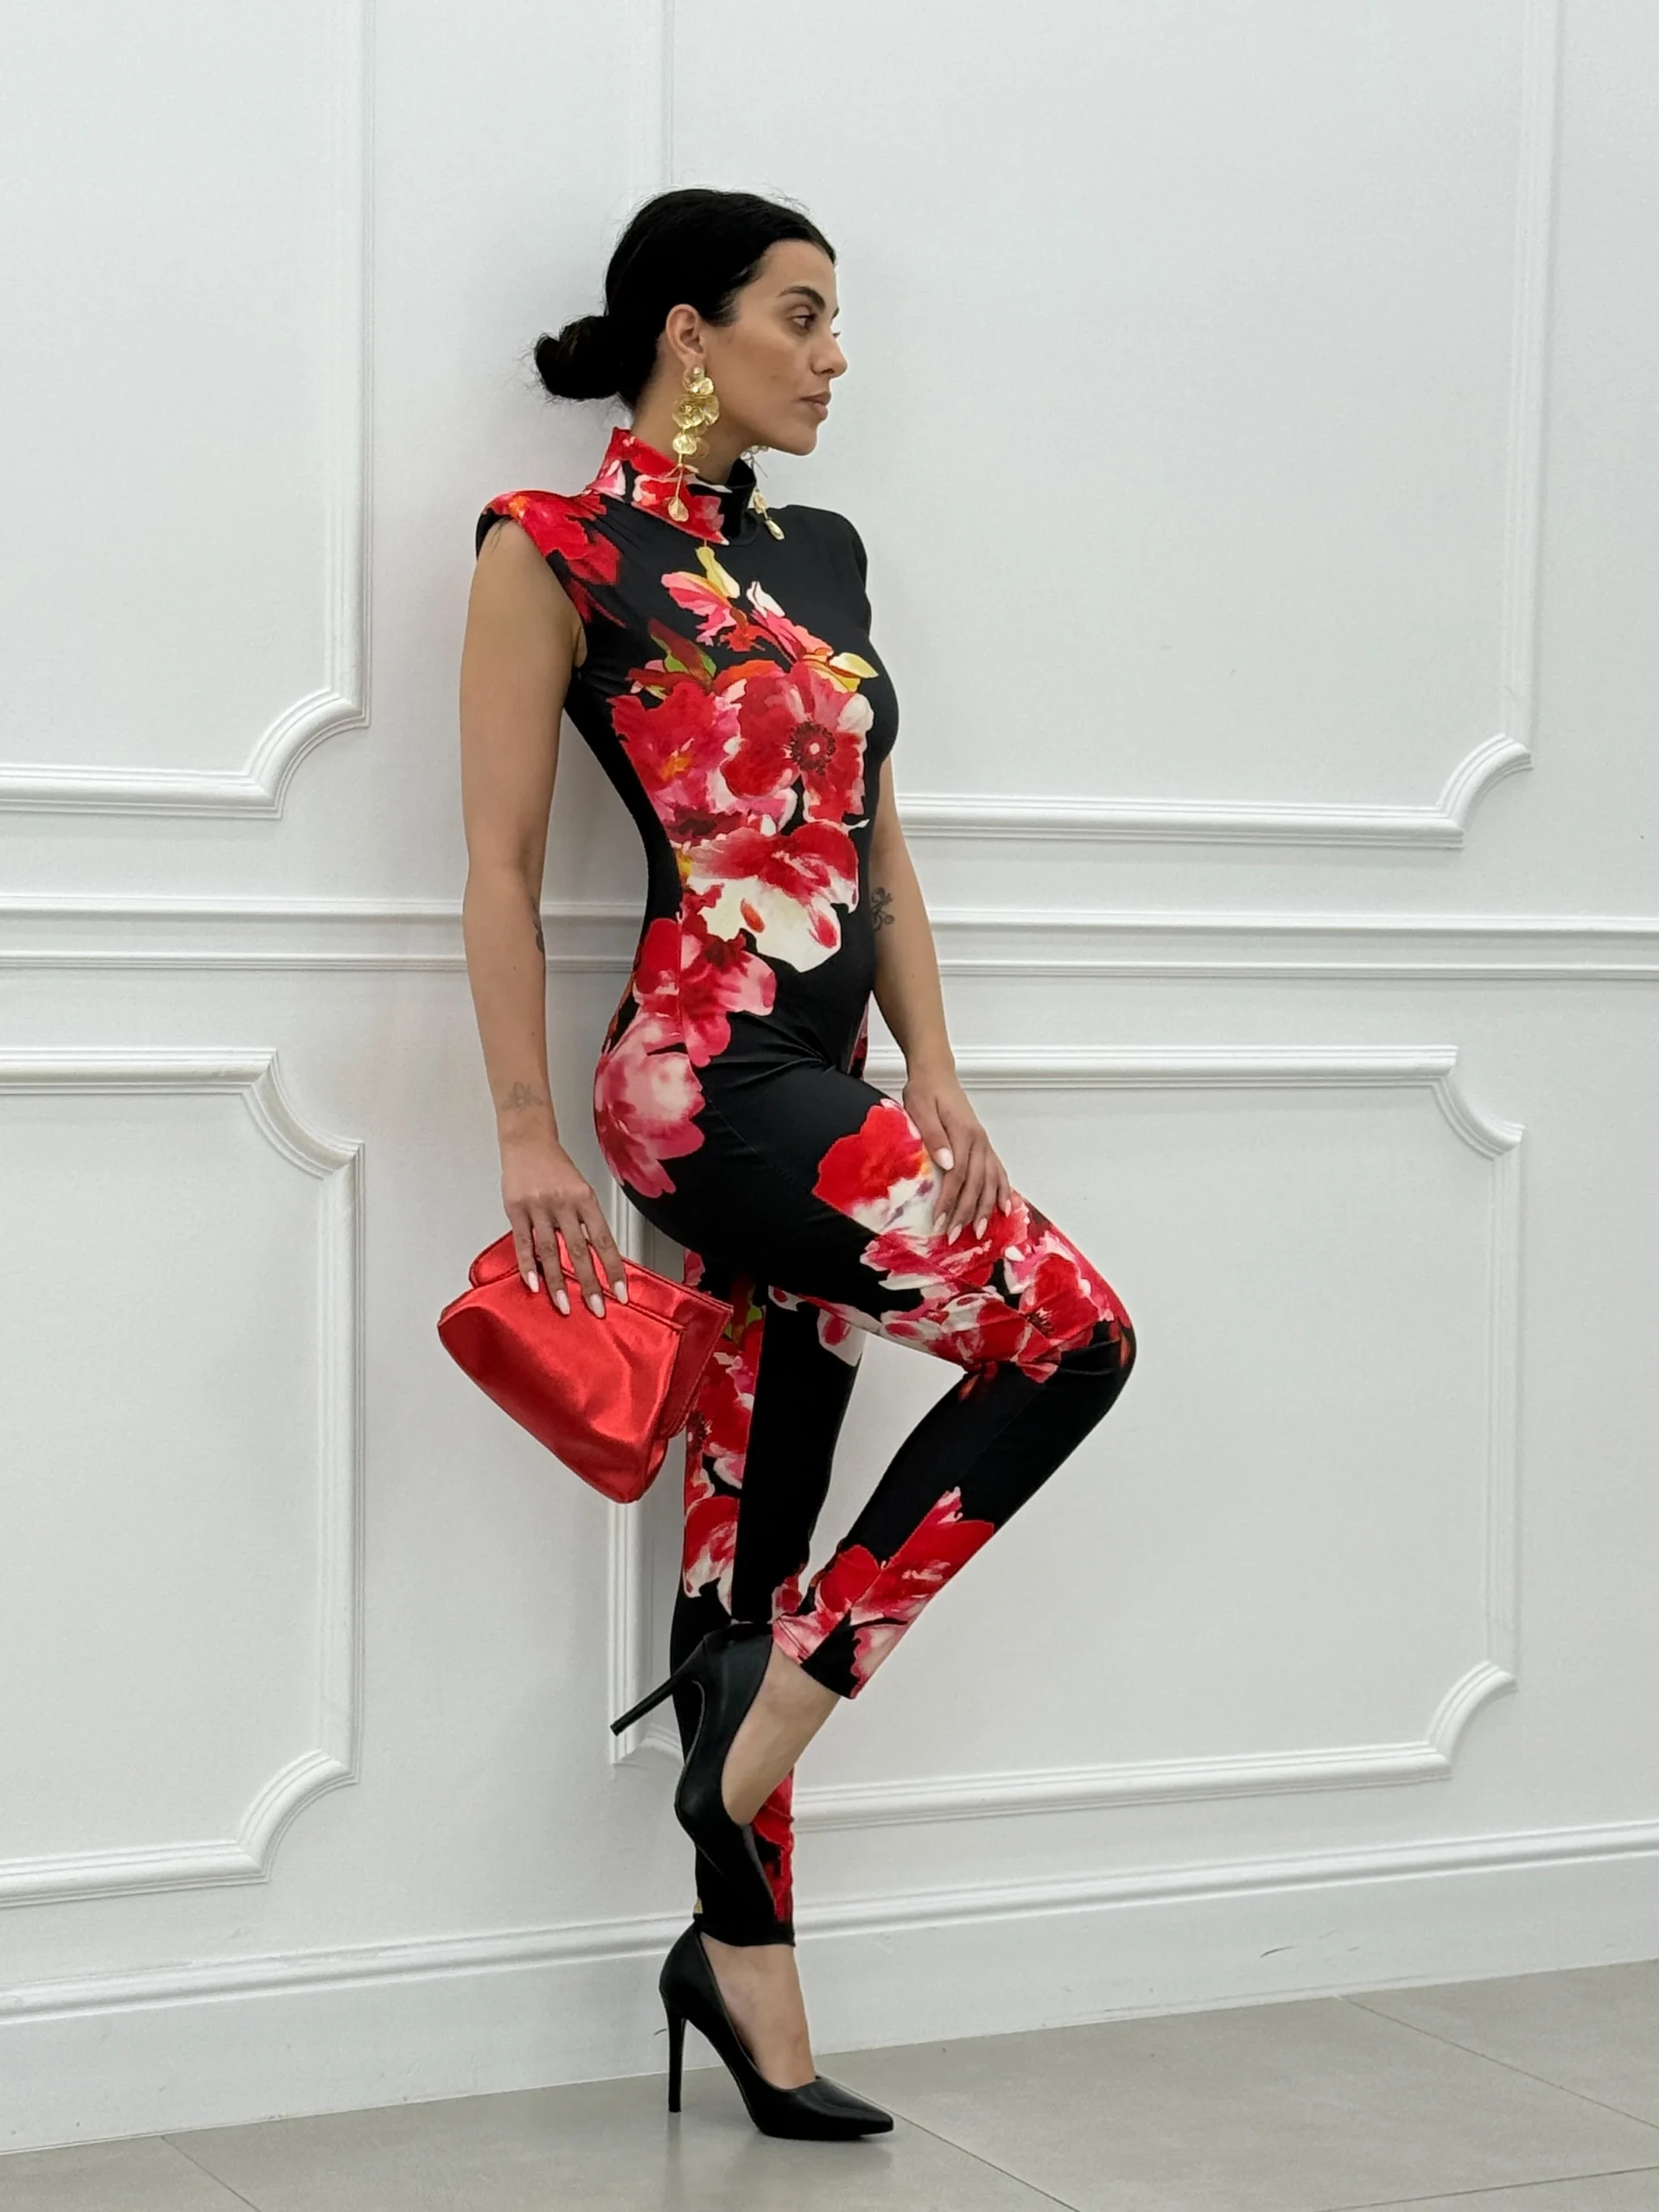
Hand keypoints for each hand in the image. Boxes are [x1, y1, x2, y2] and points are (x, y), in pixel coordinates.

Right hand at [500, 1131, 628, 1317]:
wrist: (527, 1140)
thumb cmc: (555, 1167)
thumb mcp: (580, 1189)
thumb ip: (586, 1221)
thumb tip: (597, 1256)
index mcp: (585, 1199)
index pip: (604, 1241)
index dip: (613, 1269)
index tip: (621, 1293)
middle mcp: (564, 1203)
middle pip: (579, 1250)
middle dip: (589, 1283)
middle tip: (597, 1308)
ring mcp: (539, 1207)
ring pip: (550, 1251)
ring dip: (558, 1282)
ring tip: (564, 1306)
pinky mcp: (516, 1209)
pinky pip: (523, 1243)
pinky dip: (528, 1266)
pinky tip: (534, 1285)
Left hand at [901, 1070, 1012, 1242]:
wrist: (936, 1074)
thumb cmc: (924, 1091)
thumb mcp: (920, 1108)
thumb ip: (933, 1136)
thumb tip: (947, 1164)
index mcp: (963, 1133)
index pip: (958, 1176)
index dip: (949, 1201)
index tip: (938, 1221)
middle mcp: (979, 1141)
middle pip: (976, 1184)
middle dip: (966, 1212)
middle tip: (954, 1236)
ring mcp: (984, 1144)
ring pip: (991, 1181)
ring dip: (986, 1208)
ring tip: (980, 1231)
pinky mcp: (984, 1145)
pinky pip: (999, 1171)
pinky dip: (1003, 1190)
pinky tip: (1006, 1208)